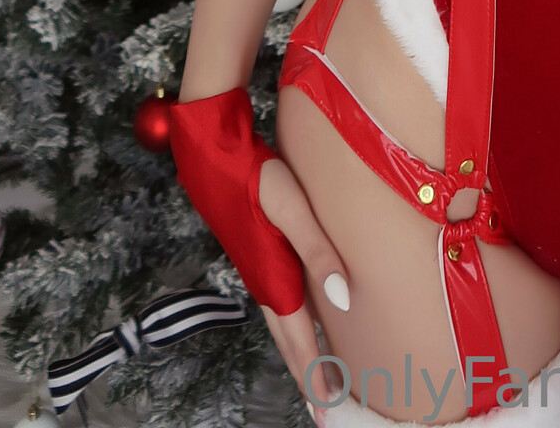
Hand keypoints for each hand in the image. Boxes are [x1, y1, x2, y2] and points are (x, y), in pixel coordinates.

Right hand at [256, 153, 353, 414]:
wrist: (216, 157)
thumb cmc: (257, 179)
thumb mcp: (293, 209)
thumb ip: (317, 252)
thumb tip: (343, 299)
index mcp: (274, 278)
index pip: (299, 339)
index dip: (316, 373)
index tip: (329, 405)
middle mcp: (265, 282)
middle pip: (289, 341)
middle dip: (308, 375)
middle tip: (325, 410)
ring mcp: (261, 271)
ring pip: (284, 325)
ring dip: (301, 354)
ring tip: (318, 378)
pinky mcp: (260, 256)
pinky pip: (281, 305)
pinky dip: (295, 326)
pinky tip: (307, 323)